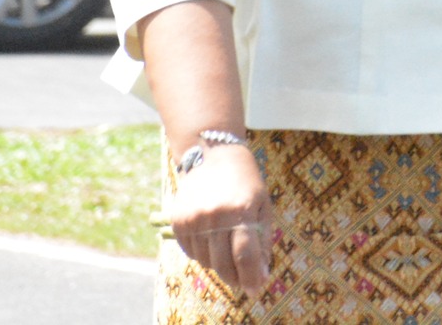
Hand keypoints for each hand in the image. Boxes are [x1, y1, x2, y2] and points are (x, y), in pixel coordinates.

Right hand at [169, 143, 273, 295]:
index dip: (252, 276)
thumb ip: (263, 238)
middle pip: (224, 263)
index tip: (256, 288)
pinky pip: (191, 252)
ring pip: (207, 261)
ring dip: (220, 266)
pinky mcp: (178, 221)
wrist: (212, 154)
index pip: (245, 255)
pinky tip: (213, 244)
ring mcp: (193, 219)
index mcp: (240, 210)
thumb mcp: (262, 204)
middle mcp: (214, 216)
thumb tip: (262, 271)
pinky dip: (204, 255)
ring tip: (229, 257)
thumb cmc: (245, 180)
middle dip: (237, 277)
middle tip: (244, 281)